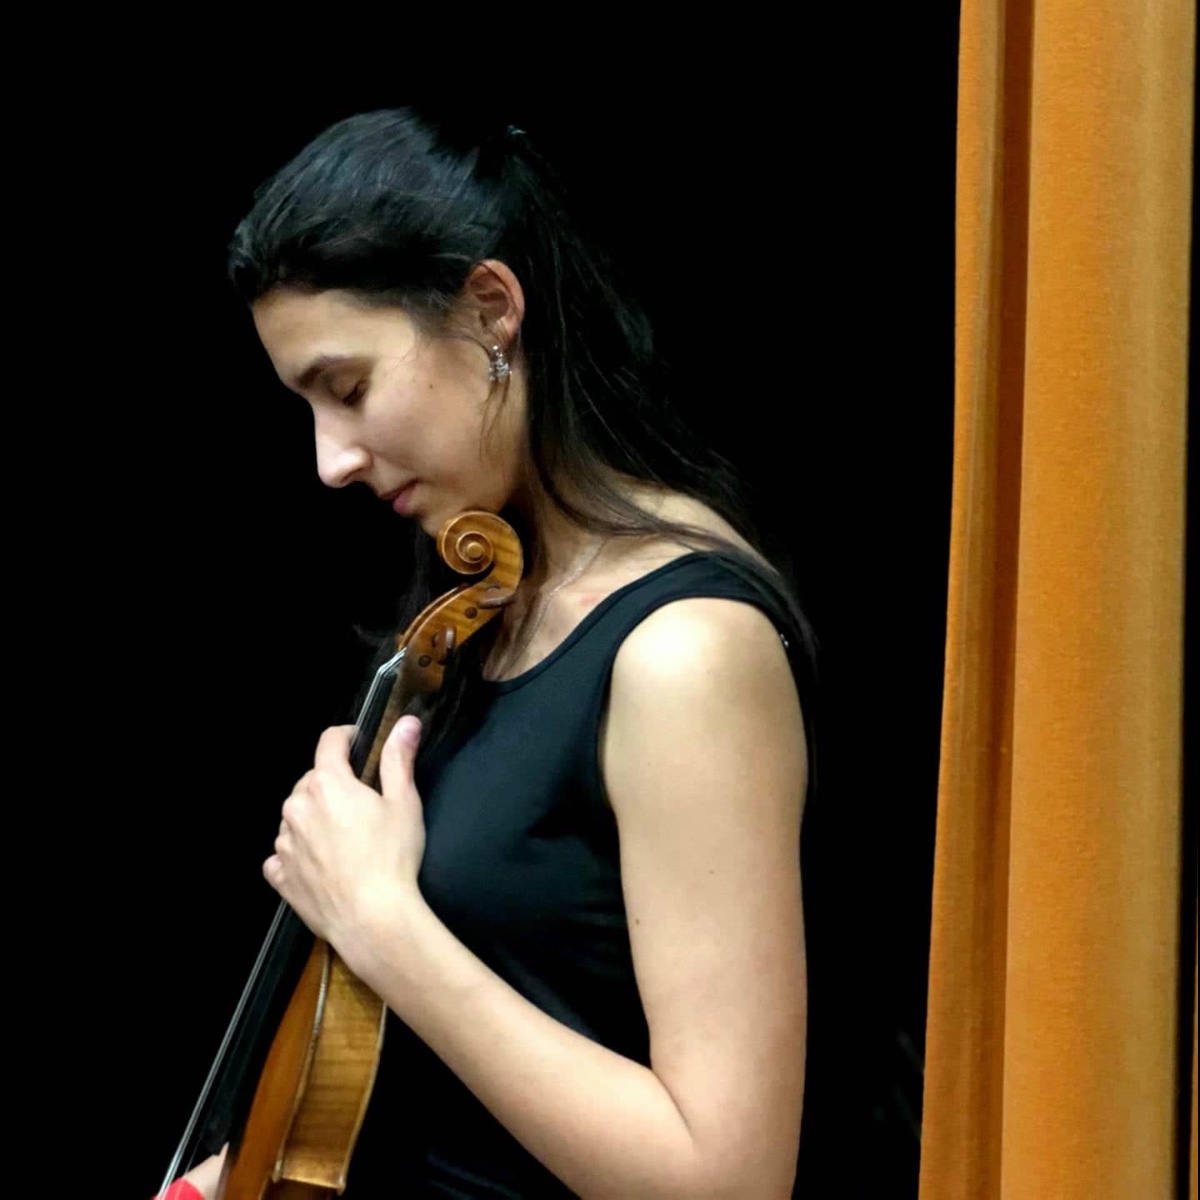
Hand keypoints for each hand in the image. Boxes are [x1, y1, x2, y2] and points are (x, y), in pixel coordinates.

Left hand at [263, 716, 424, 950]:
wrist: (372, 919)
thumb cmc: (392, 857)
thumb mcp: (404, 802)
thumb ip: (399, 758)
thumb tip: (406, 722)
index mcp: (327, 783)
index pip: (330, 742)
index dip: (347, 737)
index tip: (358, 743)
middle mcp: (297, 806)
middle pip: (312, 780)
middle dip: (333, 783)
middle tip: (361, 803)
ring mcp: (284, 842)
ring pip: (296, 816)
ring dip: (314, 818)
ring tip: (343, 838)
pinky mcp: (280, 874)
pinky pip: (283, 854)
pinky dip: (297, 853)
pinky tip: (321, 864)